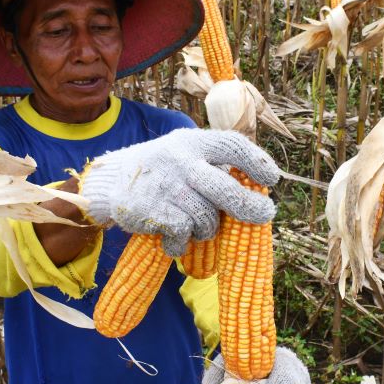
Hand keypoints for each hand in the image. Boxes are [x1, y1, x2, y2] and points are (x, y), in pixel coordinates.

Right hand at [79, 128, 279, 255]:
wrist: (110, 183)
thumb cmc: (161, 169)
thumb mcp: (184, 151)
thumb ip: (213, 162)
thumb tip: (256, 189)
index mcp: (192, 141)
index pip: (232, 145)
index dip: (256, 161)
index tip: (273, 178)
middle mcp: (180, 160)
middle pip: (225, 188)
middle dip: (249, 206)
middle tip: (265, 214)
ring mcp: (166, 186)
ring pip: (206, 218)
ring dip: (207, 229)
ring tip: (197, 225)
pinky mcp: (153, 211)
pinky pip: (184, 234)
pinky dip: (182, 241)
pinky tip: (174, 236)